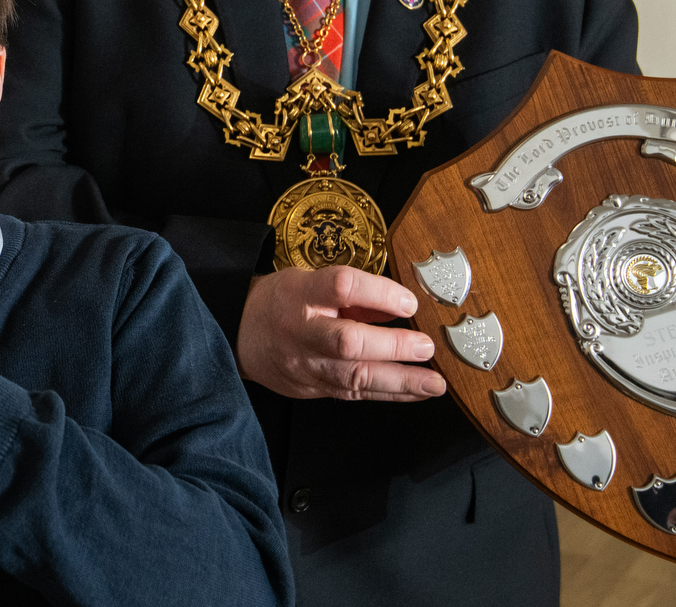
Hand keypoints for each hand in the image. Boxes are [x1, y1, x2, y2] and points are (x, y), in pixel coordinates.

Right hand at [236, 266, 445, 401]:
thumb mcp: (309, 281)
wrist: (241, 335)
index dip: (379, 293)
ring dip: (400, 381)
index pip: (343, 286)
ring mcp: (307, 365)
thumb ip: (353, 295)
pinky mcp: (313, 388)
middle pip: (348, 341)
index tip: (409, 301)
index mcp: (302, 294)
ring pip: (354, 377)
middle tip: (426, 347)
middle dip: (392, 347)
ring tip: (434, 383)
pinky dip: (390, 394)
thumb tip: (399, 307)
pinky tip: (416, 392)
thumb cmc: (282, 303)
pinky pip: (355, 394)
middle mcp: (304, 331)